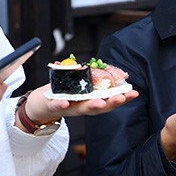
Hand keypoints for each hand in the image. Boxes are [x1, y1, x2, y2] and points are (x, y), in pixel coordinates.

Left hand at [18, 85, 139, 128]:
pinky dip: (62, 104)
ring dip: (91, 106)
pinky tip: (66, 102)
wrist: (40, 106)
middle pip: (99, 107)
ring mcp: (68, 108)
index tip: (134, 93)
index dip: (122, 97)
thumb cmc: (62, 94)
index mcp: (90, 101)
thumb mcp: (79, 86)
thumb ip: (91, 79)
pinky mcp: (53, 106)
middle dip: (111, 103)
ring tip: (100, 102)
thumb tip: (107, 68)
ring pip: (81, 108)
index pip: (109, 100)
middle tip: (122, 98)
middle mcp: (82, 107)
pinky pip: (57, 106)